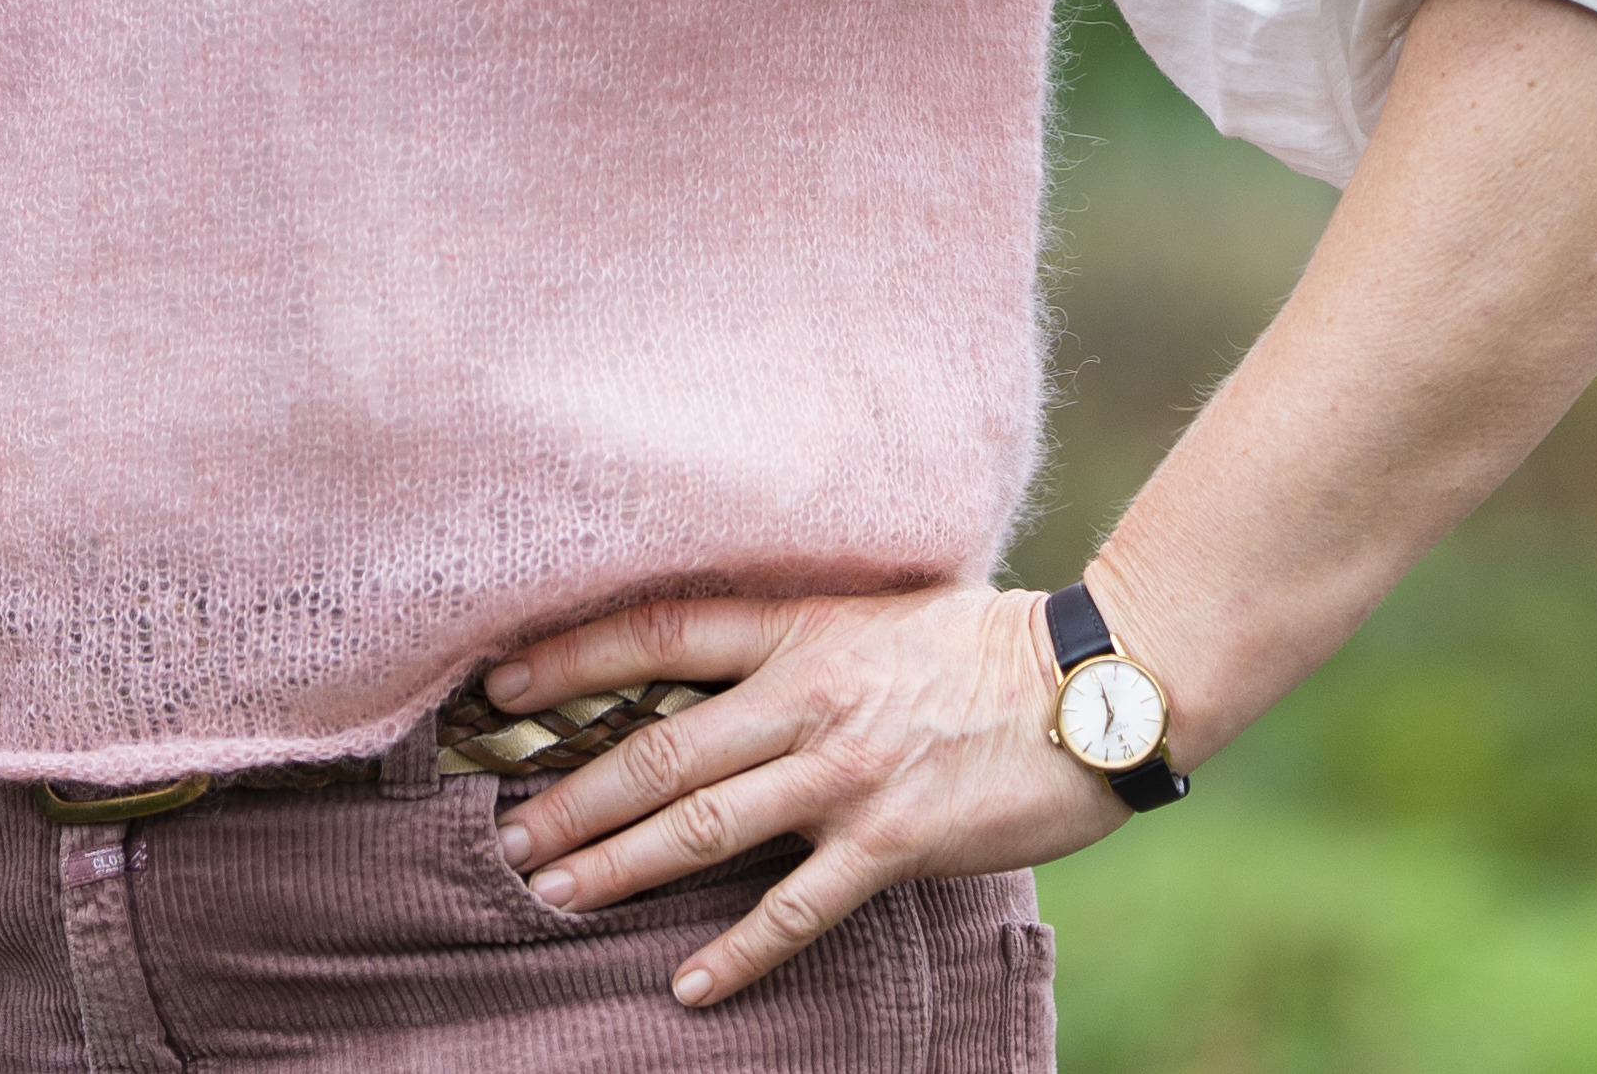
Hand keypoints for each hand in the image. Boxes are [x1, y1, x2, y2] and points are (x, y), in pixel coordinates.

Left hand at [481, 582, 1133, 1008]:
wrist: (1099, 681)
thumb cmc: (986, 642)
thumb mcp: (872, 610)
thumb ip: (795, 636)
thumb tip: (717, 659)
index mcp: (796, 628)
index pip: (654, 635)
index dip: (569, 661)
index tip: (497, 690)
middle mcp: (805, 697)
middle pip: (656, 750)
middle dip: (569, 796)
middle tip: (502, 837)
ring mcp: (845, 773)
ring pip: (703, 826)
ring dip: (619, 865)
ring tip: (551, 896)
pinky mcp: (892, 840)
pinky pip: (796, 907)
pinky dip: (737, 952)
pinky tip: (689, 986)